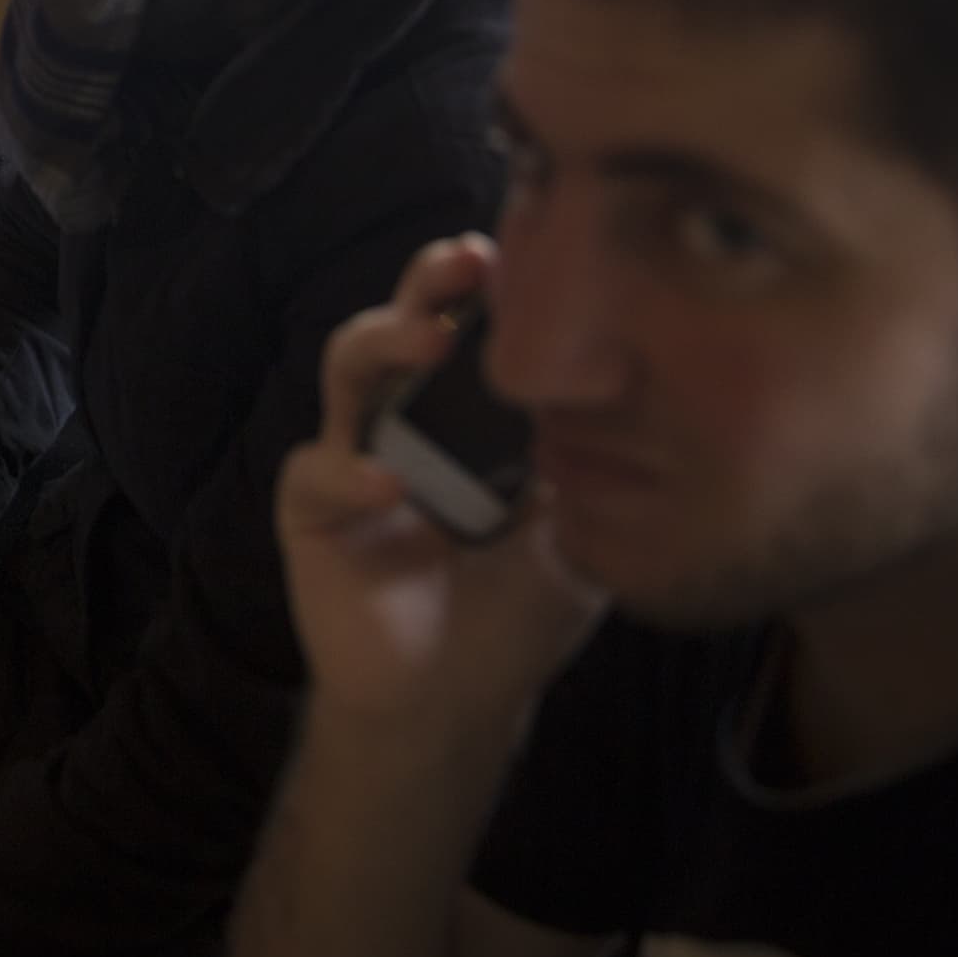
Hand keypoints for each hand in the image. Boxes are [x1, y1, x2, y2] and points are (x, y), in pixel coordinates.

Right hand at [278, 236, 601, 727]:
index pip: (476, 329)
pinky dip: (351, 472)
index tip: (534, 253)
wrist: (453, 704)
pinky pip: (319, 473)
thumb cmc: (516, 615)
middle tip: (470, 262)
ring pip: (348, 368)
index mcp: (472, 416)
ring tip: (427, 343)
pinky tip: (394, 485)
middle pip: (406, 322)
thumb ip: (596, 475)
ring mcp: (356, 456)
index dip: (494, 288)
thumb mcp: (578, 538)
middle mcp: (408, 418)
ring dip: (383, 342)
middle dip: (431, 284)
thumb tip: (642, 396)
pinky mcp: (314, 509)